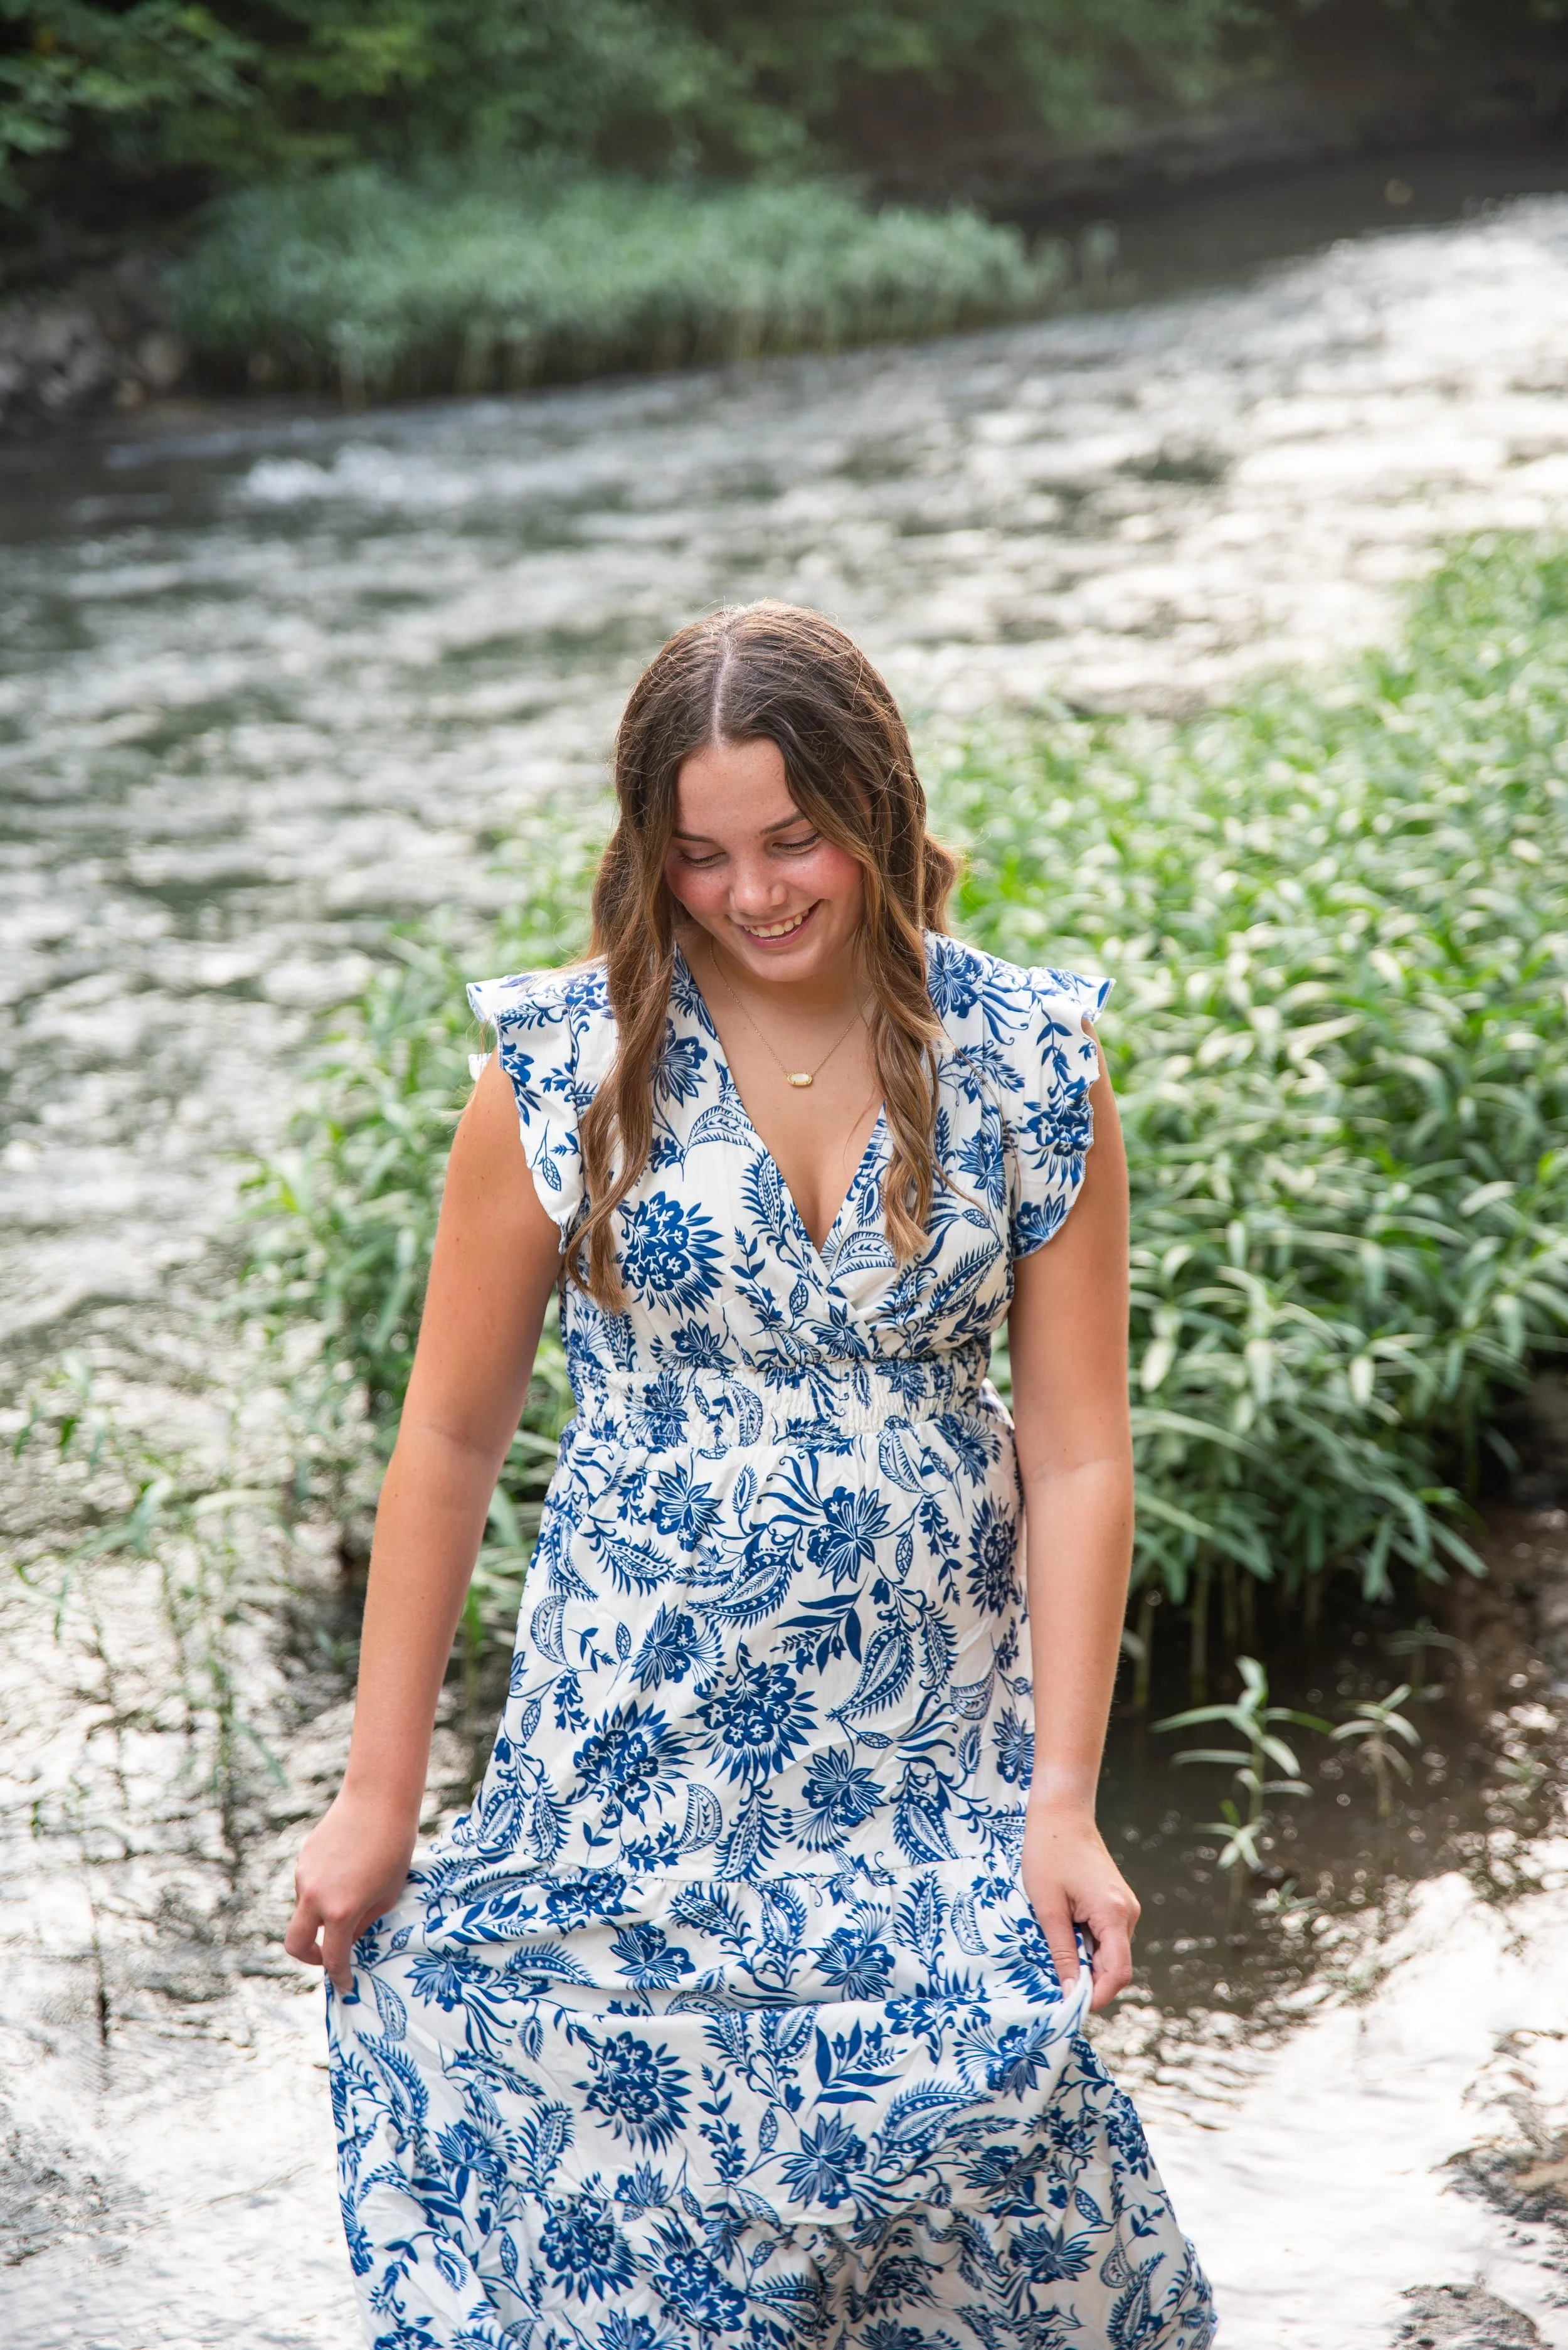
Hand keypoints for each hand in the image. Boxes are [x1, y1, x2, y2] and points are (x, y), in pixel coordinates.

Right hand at [285, 1788, 417, 1992]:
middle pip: (295, 1944)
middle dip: (310, 1958)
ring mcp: (304, 1876)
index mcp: (340, 1910)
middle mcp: (315, 1896)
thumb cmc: (394, 1847)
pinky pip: (308, 1887)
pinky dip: (321, 1893)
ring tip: (353, 1898)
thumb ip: (364, 1923)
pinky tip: (347, 1874)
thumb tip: (349, 1940)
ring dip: (320, 1918)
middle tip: (330, 1956)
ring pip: (303, 1911)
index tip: (347, 1984)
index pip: (333, 1958)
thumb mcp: (386, 1894)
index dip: (340, 1976)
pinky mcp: (304, 1858)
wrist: (379, 1798)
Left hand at [1021, 1797, 1139, 2013]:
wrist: (1061, 1812)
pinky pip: (1106, 1937)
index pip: (1117, 1974)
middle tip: (1053, 1986)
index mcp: (1114, 1914)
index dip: (1096, 1997)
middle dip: (1088, 1982)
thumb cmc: (1049, 1853)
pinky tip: (1063, 1936)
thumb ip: (1062, 1952)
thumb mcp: (1048, 1907)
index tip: (1068, 2008)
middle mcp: (1127, 1913)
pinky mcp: (1116, 1902)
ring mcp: (1124, 1907)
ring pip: (1110, 1953)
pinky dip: (1087, 1946)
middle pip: (1115, 1967)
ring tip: (1054, 1955)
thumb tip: (1070, 1993)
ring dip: (1085, 1963)